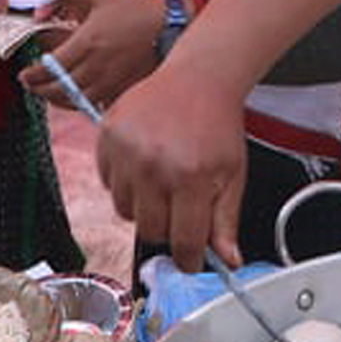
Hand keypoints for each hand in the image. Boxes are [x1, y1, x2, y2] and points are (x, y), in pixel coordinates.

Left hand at [18, 0, 162, 110]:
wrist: (173, 26)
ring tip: (50, 94)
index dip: (33, 75)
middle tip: (31, 87)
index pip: (51, 67)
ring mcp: (111, 79)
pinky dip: (82, 104)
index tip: (24, 75)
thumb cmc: (139, 9)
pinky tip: (77, 98)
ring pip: (77, 100)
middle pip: (60, 88)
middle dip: (41, 90)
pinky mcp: (124, 87)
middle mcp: (97, 65)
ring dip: (59, 99)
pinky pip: (97, 103)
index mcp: (87, 42)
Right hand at [95, 59, 249, 270]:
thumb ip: (226, 222)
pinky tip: (145, 162)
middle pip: (151, 231)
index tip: (190, 259)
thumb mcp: (233, 175)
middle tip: (180, 204)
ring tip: (162, 179)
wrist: (197, 79)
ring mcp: (126, 151)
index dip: (189, 258)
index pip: (183, 242)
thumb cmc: (217, 125)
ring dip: (144, 205)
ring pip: (125, 211)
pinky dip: (125, 182)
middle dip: (168, 227)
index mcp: (191, 177)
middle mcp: (154, 166)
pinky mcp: (107, 137)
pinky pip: (108, 184)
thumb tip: (227, 263)